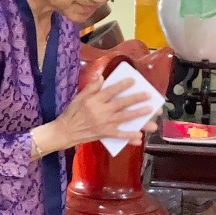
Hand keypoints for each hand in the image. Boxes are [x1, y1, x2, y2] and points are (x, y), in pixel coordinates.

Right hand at [36, 75, 160, 153]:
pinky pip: (119, 135)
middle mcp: (100, 112)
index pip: (111, 91)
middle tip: (148, 95)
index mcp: (94, 101)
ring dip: (138, 115)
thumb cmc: (72, 112)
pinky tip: (140, 136)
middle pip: (121, 104)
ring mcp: (104, 124)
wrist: (66, 131)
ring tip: (149, 111)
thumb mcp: (79, 97)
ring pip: (124, 118)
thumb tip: (102, 78)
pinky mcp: (105, 134)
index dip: (122, 85)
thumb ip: (91, 87)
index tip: (133, 81)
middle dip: (136, 99)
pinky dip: (129, 136)